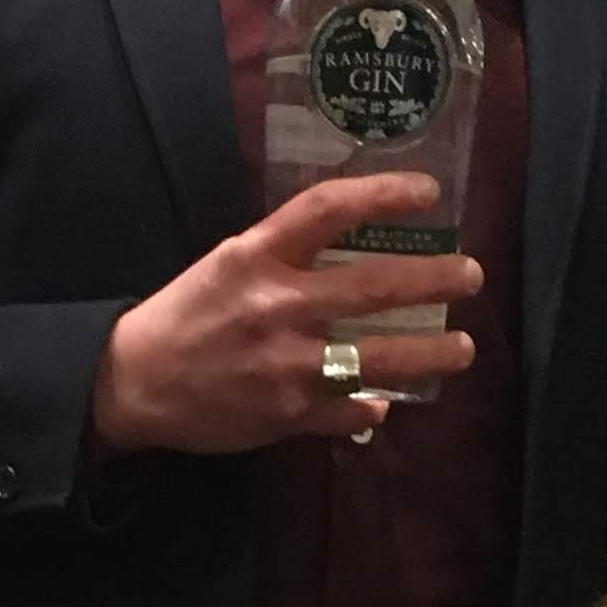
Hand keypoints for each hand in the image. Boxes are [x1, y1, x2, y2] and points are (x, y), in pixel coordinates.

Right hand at [90, 174, 479, 455]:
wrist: (134, 381)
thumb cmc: (188, 311)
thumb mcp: (230, 260)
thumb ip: (287, 250)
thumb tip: (356, 242)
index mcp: (258, 255)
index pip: (329, 209)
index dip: (384, 194)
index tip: (430, 192)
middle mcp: (278, 303)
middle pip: (373, 284)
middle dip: (433, 279)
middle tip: (472, 274)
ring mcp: (286, 363)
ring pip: (376, 356)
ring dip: (429, 353)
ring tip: (463, 346)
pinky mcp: (285, 414)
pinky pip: (347, 409)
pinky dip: (372, 405)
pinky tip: (390, 403)